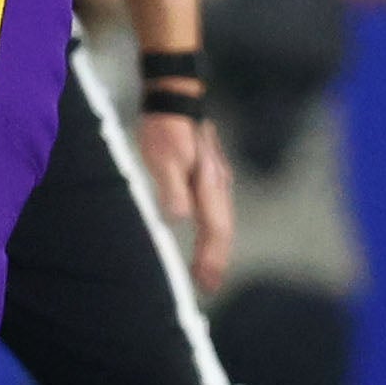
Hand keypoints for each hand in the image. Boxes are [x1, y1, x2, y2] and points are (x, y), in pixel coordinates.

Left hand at [140, 108, 236, 298]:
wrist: (175, 98)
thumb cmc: (165, 128)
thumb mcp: (162, 157)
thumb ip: (172, 188)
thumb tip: (179, 219)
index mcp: (208, 183)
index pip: (215, 228)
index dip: (211, 256)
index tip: (205, 281)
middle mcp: (219, 184)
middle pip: (223, 228)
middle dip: (217, 259)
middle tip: (209, 286)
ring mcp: (218, 179)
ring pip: (222, 220)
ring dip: (216, 247)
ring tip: (208, 270)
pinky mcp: (211, 175)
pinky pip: (217, 210)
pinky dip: (213, 230)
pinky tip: (208, 234)